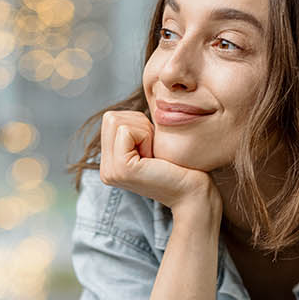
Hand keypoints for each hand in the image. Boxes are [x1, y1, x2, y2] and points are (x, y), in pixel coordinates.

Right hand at [97, 111, 218, 212]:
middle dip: (139, 125)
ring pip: (116, 121)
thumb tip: (127, 108)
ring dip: (143, 131)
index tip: (153, 147)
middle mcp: (105, 170)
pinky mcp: (121, 169)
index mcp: (109, 164)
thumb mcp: (149, 143)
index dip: (138, 125)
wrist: (192, 191)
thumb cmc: (179, 164)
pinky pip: (126, 131)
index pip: (110, 119)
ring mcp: (110, 172)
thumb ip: (132, 129)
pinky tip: (155, 158)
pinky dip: (146, 137)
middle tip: (154, 150)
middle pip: (110, 118)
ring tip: (154, 155)